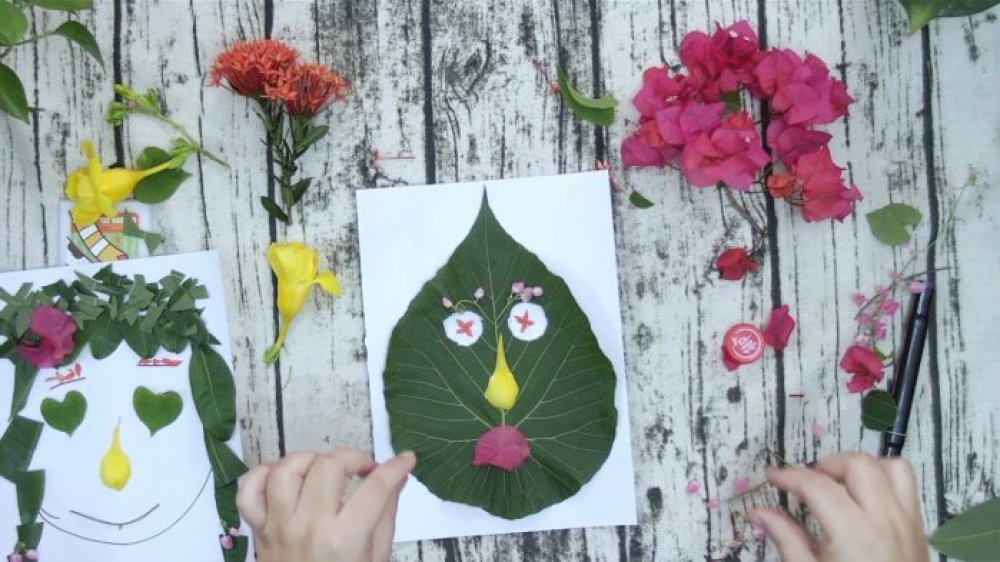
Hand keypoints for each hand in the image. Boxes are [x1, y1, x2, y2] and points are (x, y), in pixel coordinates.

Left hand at [236, 448, 415, 561]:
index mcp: (344, 540)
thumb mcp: (376, 558)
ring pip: (285, 471)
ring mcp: (278, 528)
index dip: (396, 467)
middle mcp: (309, 528)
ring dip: (308, 460)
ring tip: (324, 470)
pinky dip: (262, 475)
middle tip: (363, 469)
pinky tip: (284, 478)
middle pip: (327, 467)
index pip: (375, 488)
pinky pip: (249, 492)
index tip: (405, 460)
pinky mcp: (258, 531)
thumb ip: (385, 516)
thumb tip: (397, 478)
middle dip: (352, 457)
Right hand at [751, 453, 928, 561]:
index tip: (773, 477)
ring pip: (888, 466)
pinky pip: (906, 483)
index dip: (789, 475)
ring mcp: (907, 523)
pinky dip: (884, 477)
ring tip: (838, 483)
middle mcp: (885, 521)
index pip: (816, 485)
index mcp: (854, 534)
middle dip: (826, 465)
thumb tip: (760, 513)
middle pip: (857, 465)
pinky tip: (863, 496)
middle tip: (806, 482)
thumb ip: (786, 538)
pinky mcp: (918, 529)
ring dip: (860, 467)